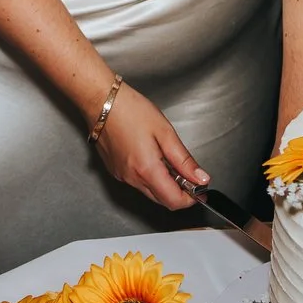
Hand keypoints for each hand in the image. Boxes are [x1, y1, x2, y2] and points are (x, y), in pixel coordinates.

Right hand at [91, 85, 207, 210]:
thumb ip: (184, 160)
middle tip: (187, 171)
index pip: (174, 201)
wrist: (101, 101)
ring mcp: (121, 176)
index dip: (191, 198)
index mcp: (146, 169)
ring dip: (164, 183)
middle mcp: (132, 178)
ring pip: (149, 192)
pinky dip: (149, 176)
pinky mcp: (115, 170)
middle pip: (162, 200)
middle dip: (179, 191)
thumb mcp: (165, 132)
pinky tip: (151, 156)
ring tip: (167, 158)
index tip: (199, 187)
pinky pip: (137, 182)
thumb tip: (201, 179)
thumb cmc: (130, 110)